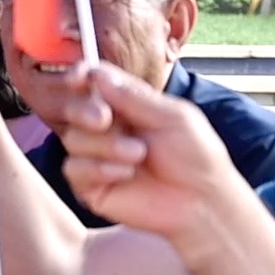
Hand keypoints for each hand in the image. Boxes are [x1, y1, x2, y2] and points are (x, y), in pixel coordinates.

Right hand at [56, 65, 243, 247]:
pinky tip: (125, 175)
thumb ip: (133, 96)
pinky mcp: (90, 186)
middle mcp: (108, 130)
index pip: (93, 84)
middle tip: (105, 120)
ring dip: (105, 146)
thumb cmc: (196, 157)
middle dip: (86, 111)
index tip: (79, 77)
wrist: (201, 202)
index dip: (80, 77)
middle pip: (74, 109)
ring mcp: (96, 157)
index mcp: (127, 107)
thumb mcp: (173, 117)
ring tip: (138, 156)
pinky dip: (98, 169)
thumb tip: (96, 72)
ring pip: (73, 139)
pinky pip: (73, 169)